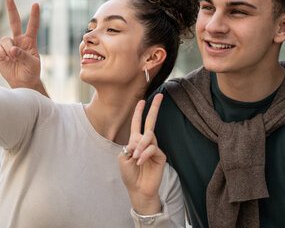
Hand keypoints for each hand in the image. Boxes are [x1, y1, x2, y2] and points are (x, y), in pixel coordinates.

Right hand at [0, 0, 46, 95]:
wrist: (21, 83)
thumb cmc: (31, 72)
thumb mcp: (32, 64)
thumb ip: (23, 55)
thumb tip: (13, 49)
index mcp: (30, 42)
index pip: (33, 26)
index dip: (34, 15)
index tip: (36, 4)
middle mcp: (19, 40)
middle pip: (14, 22)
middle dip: (11, 10)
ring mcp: (9, 45)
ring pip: (5, 39)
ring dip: (7, 49)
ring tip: (12, 58)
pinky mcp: (0, 52)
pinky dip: (1, 53)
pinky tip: (5, 59)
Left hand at [119, 93, 165, 214]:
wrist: (138, 189)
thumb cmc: (129, 174)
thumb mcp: (123, 158)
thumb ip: (129, 146)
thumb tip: (138, 141)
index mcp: (135, 141)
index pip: (137, 123)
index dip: (139, 112)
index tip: (142, 100)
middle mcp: (146, 142)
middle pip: (151, 121)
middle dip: (154, 108)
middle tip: (160, 96)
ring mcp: (154, 148)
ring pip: (149, 137)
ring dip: (140, 146)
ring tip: (136, 157)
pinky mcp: (160, 155)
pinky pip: (153, 148)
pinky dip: (145, 154)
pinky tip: (140, 162)